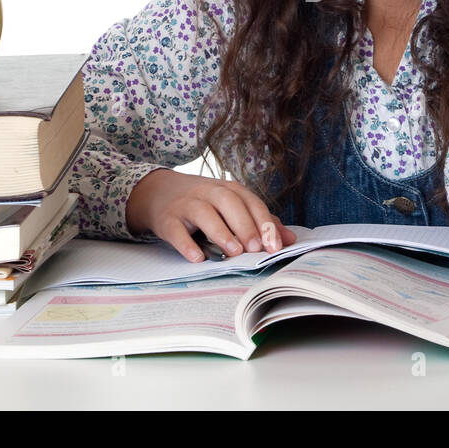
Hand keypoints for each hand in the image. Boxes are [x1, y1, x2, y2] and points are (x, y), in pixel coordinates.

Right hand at [125, 168, 297, 262]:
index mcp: (228, 189)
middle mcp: (208, 192)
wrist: (159, 192)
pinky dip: (186, 244)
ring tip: (233, 252)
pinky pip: (176, 231)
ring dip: (220, 232)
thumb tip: (290, 239)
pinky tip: (198, 258)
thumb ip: (259, 222)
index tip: (274, 245)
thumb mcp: (231, 206)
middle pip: (229, 202)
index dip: (264, 223)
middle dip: (245, 225)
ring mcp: (186, 204)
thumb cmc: (203, 203)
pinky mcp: (167, 219)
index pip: (250, 202)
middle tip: (256, 249)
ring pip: (204, 213)